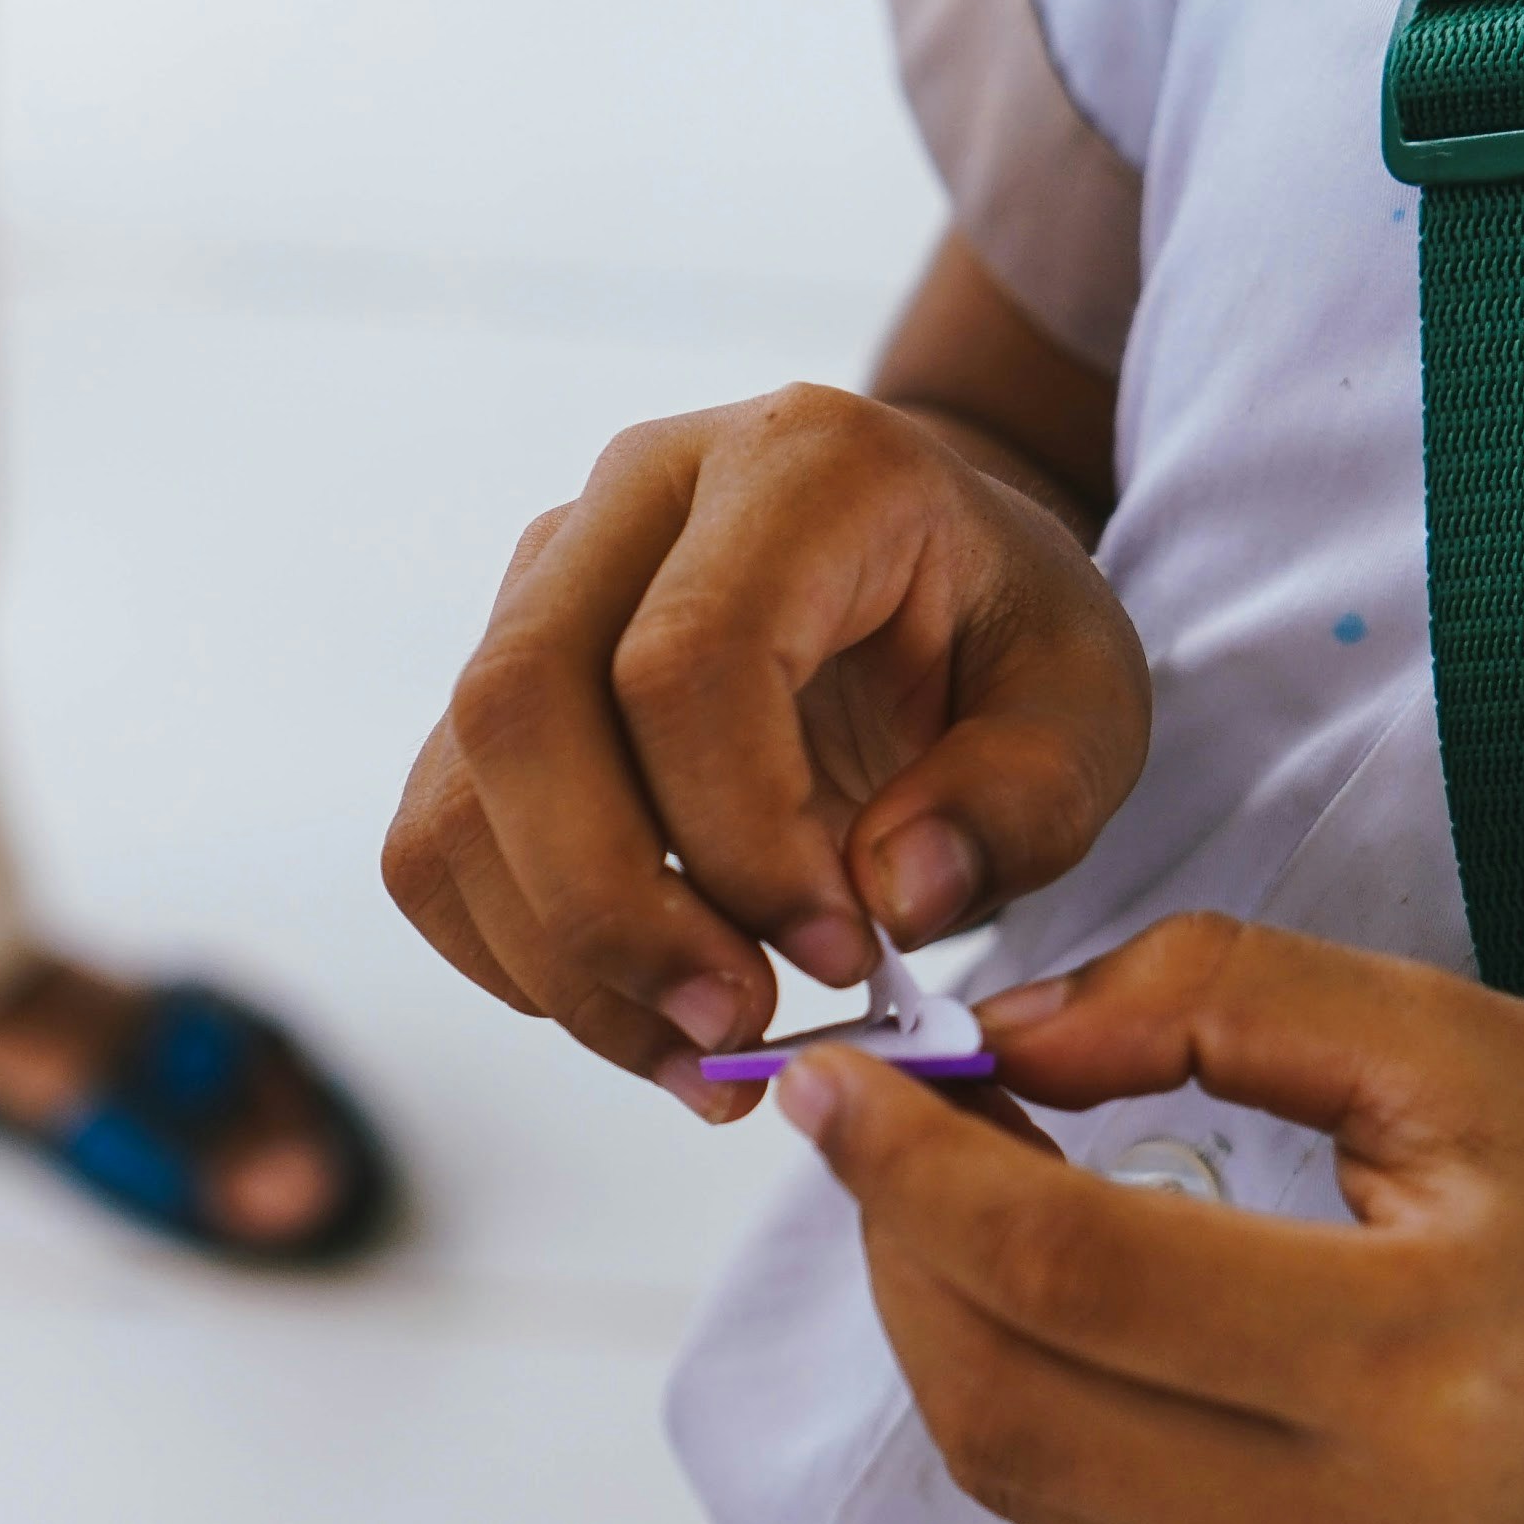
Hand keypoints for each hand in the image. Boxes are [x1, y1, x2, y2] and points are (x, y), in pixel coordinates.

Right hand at [382, 375, 1146, 1116]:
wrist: (927, 586)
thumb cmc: (1000, 641)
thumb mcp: (1086, 707)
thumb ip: (1023, 800)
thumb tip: (891, 895)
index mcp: (795, 465)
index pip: (687, 658)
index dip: (743, 839)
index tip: (846, 954)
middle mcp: (632, 497)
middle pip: (520, 706)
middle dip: (615, 911)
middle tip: (739, 1031)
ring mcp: (538, 586)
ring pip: (459, 791)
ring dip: (564, 963)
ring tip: (705, 1058)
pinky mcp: (491, 691)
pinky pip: (437, 844)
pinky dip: (518, 961)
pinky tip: (640, 1013)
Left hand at [793, 926, 1523, 1523]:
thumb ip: (1297, 1041)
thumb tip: (1064, 999)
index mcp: (1425, 1373)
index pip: (1056, 1258)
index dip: (919, 1137)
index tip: (859, 1022)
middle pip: (1006, 1385)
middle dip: (899, 1236)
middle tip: (872, 1073)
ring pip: (1037, 1469)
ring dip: (956, 1318)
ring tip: (950, 1159)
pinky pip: (1121, 1515)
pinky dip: (1045, 1396)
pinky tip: (1060, 1271)